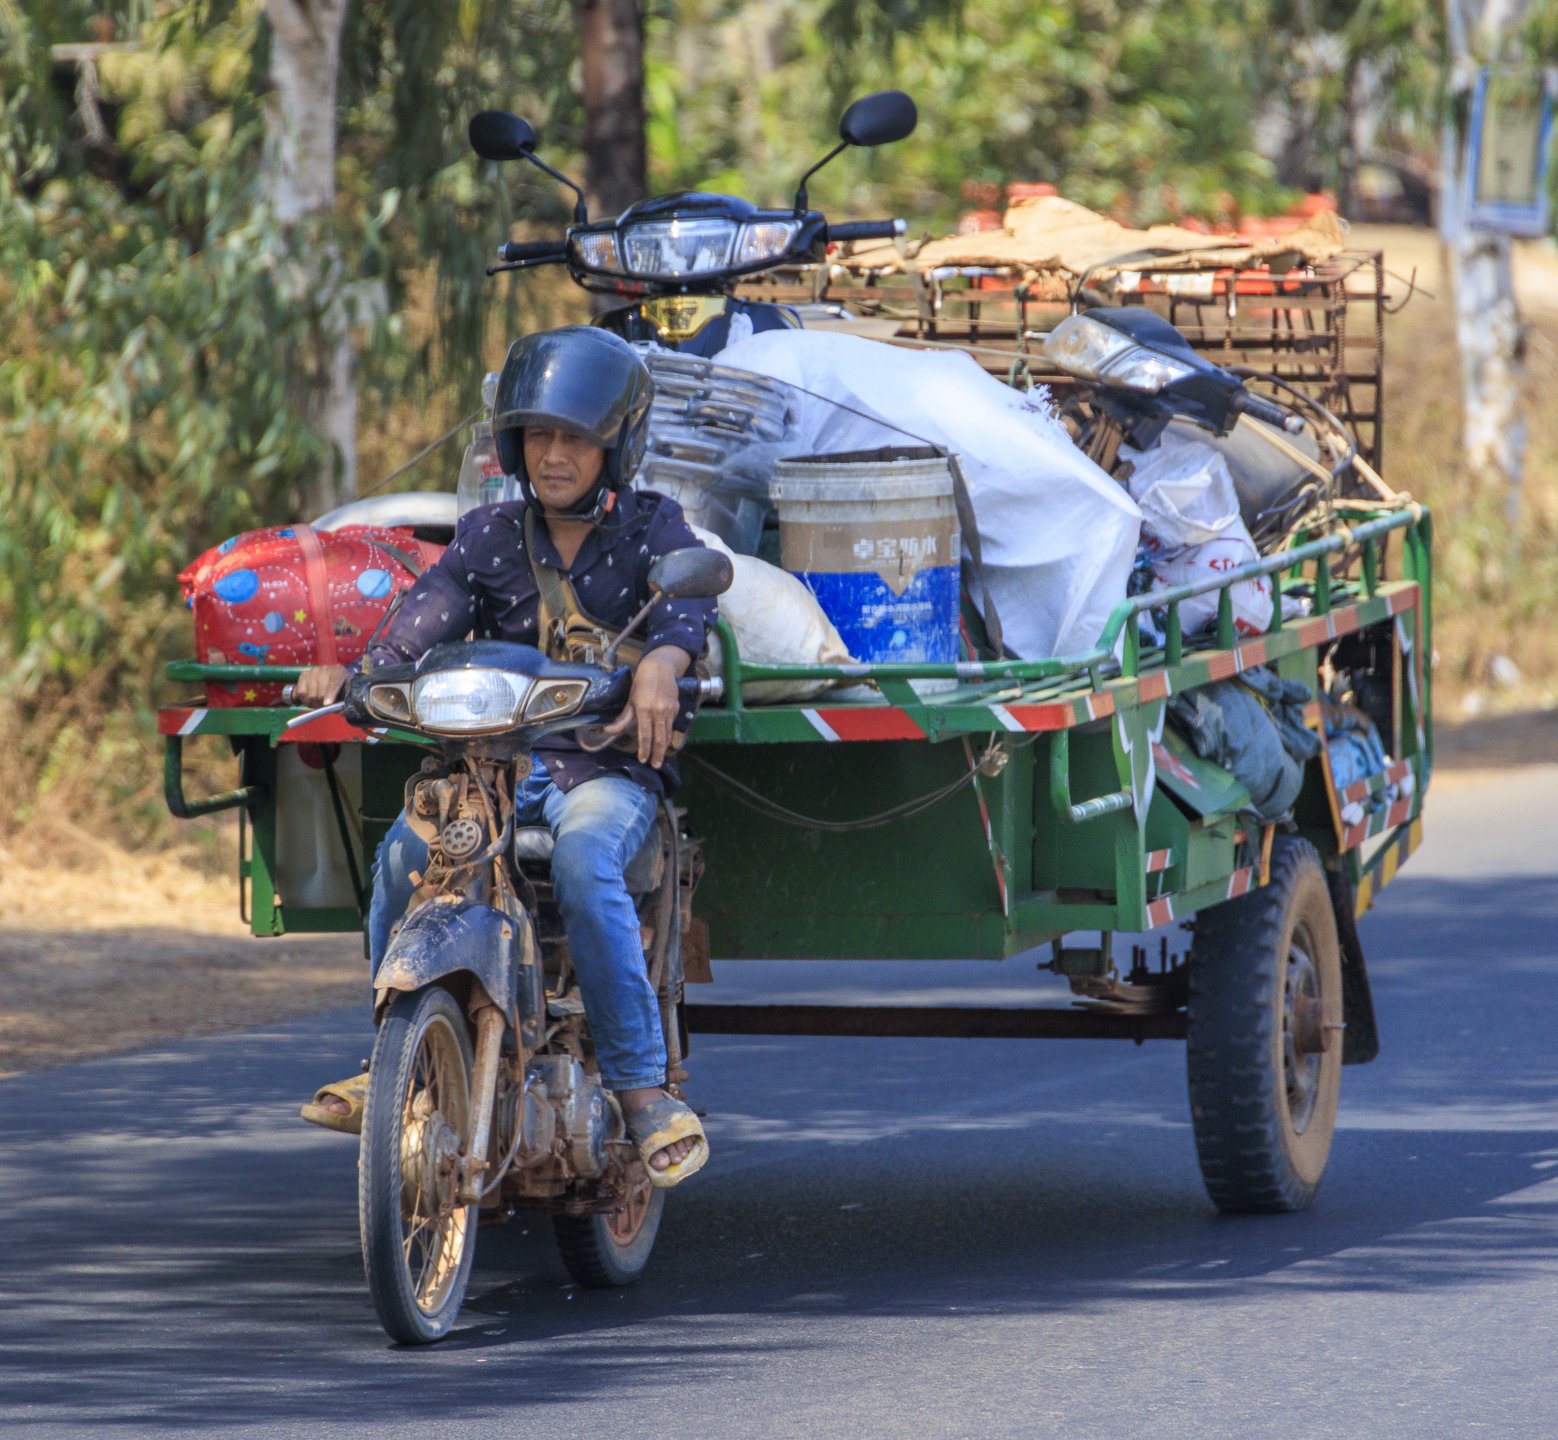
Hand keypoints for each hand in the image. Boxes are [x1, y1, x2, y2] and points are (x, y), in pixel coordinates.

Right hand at [294, 664, 349, 706]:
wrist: (333, 680)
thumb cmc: (342, 689)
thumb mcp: (347, 694)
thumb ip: (344, 701)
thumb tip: (337, 708)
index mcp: (340, 672)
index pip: (334, 683)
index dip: (330, 694)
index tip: (327, 704)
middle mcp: (325, 669)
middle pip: (320, 693)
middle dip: (322, 704)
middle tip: (324, 706)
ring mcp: (313, 671)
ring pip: (310, 695)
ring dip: (313, 703)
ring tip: (318, 703)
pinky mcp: (303, 675)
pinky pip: (301, 693)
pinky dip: (304, 700)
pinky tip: (310, 700)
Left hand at [600, 649, 687, 767]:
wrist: (660, 668)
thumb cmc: (642, 683)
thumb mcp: (630, 700)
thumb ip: (623, 718)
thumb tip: (608, 731)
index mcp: (645, 710)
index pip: (645, 735)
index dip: (644, 749)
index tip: (643, 759)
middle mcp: (659, 711)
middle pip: (659, 738)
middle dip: (657, 754)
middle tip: (655, 765)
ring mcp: (669, 710)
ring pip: (667, 733)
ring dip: (664, 747)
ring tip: (660, 758)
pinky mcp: (676, 708)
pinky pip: (671, 725)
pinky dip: (668, 735)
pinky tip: (664, 741)